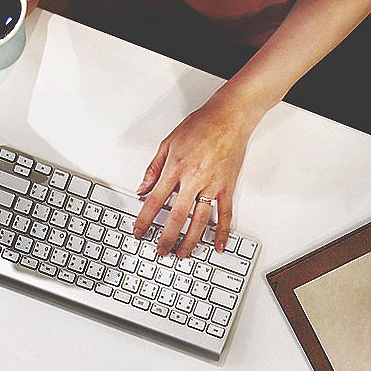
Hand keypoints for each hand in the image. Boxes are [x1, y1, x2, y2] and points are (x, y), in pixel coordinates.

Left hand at [132, 89, 262, 255]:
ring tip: (183, 254)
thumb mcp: (168, 142)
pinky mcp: (227, 186)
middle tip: (160, 251)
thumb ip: (154, 168)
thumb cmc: (202, 124)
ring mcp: (212, 185)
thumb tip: (142, 188)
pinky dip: (222, 231)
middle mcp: (194, 180)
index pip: (154, 201)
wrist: (231, 116)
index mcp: (176, 169)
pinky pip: (225, 213)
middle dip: (167, 237)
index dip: (145, 219)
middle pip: (177, 216)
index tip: (139, 231)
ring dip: (191, 240)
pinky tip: (218, 244)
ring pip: (200, 220)